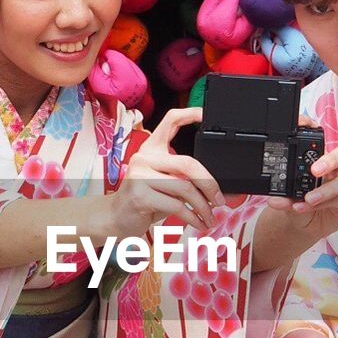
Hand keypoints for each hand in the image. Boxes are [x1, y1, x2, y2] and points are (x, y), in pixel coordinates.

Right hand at [113, 107, 223, 238]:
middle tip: (220, 199)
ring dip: (203, 206)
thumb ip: (188, 182)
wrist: (116, 218)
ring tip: (210, 218)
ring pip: (185, 188)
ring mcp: (140, 175)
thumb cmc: (145, 200)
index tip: (206, 115)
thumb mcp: (167, 186)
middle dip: (209, 184)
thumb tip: (221, 191)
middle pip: (187, 163)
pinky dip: (192, 217)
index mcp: (152, 148)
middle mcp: (145, 157)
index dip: (190, 114)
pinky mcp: (140, 195)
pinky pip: (176, 206)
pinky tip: (199, 223)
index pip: (171, 121)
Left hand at [262, 118, 337, 247]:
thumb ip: (282, 195)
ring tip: (308, 198)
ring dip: (325, 190)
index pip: (319, 138)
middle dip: (330, 159)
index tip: (304, 125)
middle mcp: (334, 168)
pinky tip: (305, 208)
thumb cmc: (298, 201)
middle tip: (314, 170)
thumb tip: (274, 199)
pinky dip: (321, 204)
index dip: (314, 128)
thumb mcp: (286, 196)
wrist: (303, 225)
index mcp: (318, 158)